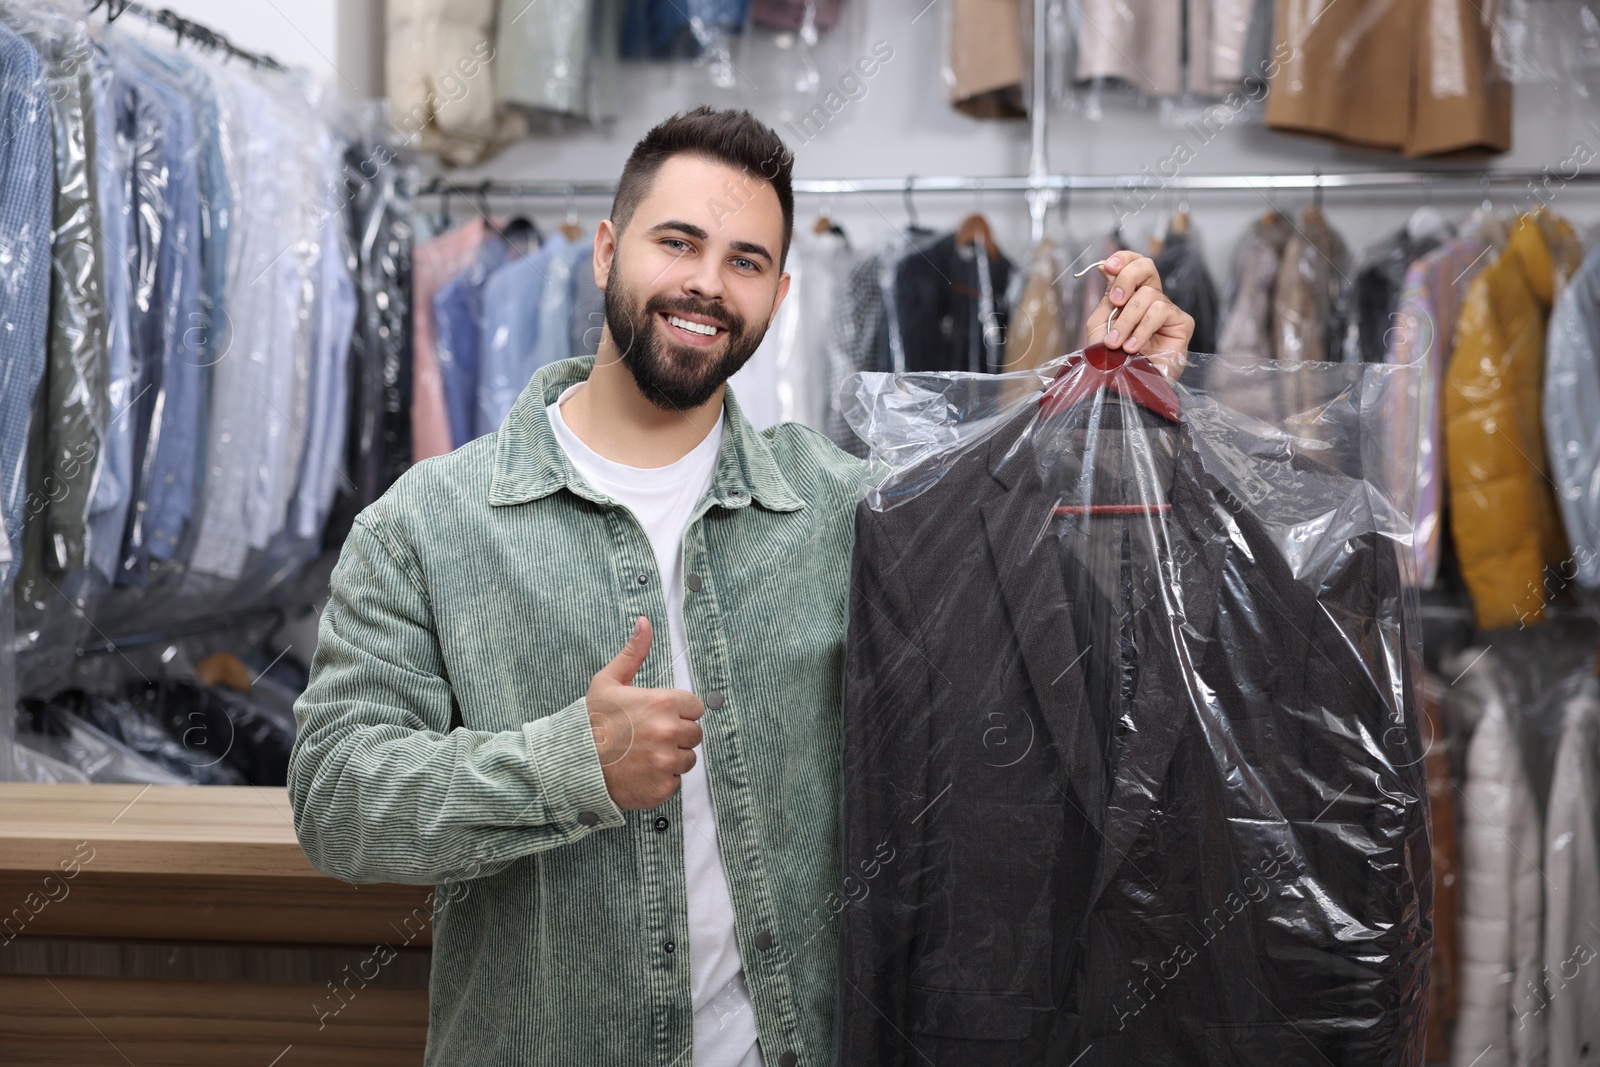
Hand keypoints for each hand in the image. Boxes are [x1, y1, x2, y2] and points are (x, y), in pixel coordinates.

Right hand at [586, 616, 704, 810]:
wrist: (572, 763)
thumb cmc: (590, 722)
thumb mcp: (608, 682)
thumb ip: (633, 653)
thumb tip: (644, 623)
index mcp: (663, 703)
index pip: (695, 707)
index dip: (678, 711)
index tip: (659, 716)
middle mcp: (670, 732)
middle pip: (695, 734)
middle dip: (677, 735)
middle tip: (650, 737)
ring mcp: (667, 761)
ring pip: (687, 759)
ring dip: (672, 757)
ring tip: (644, 754)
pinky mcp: (662, 787)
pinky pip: (675, 782)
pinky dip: (662, 779)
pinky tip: (641, 771)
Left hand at [1084, 251, 1193, 379]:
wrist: (1122, 387)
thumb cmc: (1111, 360)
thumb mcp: (1100, 324)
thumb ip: (1107, 297)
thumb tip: (1105, 266)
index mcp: (1131, 295)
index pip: (1133, 263)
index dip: (1123, 258)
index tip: (1107, 266)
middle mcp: (1151, 300)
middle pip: (1147, 266)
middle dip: (1126, 279)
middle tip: (1116, 302)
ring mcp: (1167, 311)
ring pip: (1149, 295)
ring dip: (1128, 321)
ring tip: (1117, 344)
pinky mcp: (1181, 324)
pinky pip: (1161, 311)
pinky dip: (1143, 329)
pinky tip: (1133, 347)